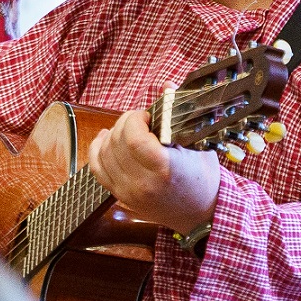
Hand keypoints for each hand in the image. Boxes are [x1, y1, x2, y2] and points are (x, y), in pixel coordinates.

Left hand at [86, 109, 220, 235]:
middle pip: (116, 143)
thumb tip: (166, 86)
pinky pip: (97, 169)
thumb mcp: (199, 144)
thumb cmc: (203, 179)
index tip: (147, 117)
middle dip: (124, 123)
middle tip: (140, 121)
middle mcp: (142, 183)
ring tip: (128, 129)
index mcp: (164, 169)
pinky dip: (97, 150)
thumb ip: (179, 115)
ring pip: (104, 154)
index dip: (134, 119)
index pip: (133, 138)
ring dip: (112, 134)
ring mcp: (128, 192)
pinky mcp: (121, 197)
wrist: (201, 215)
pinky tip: (106, 138)